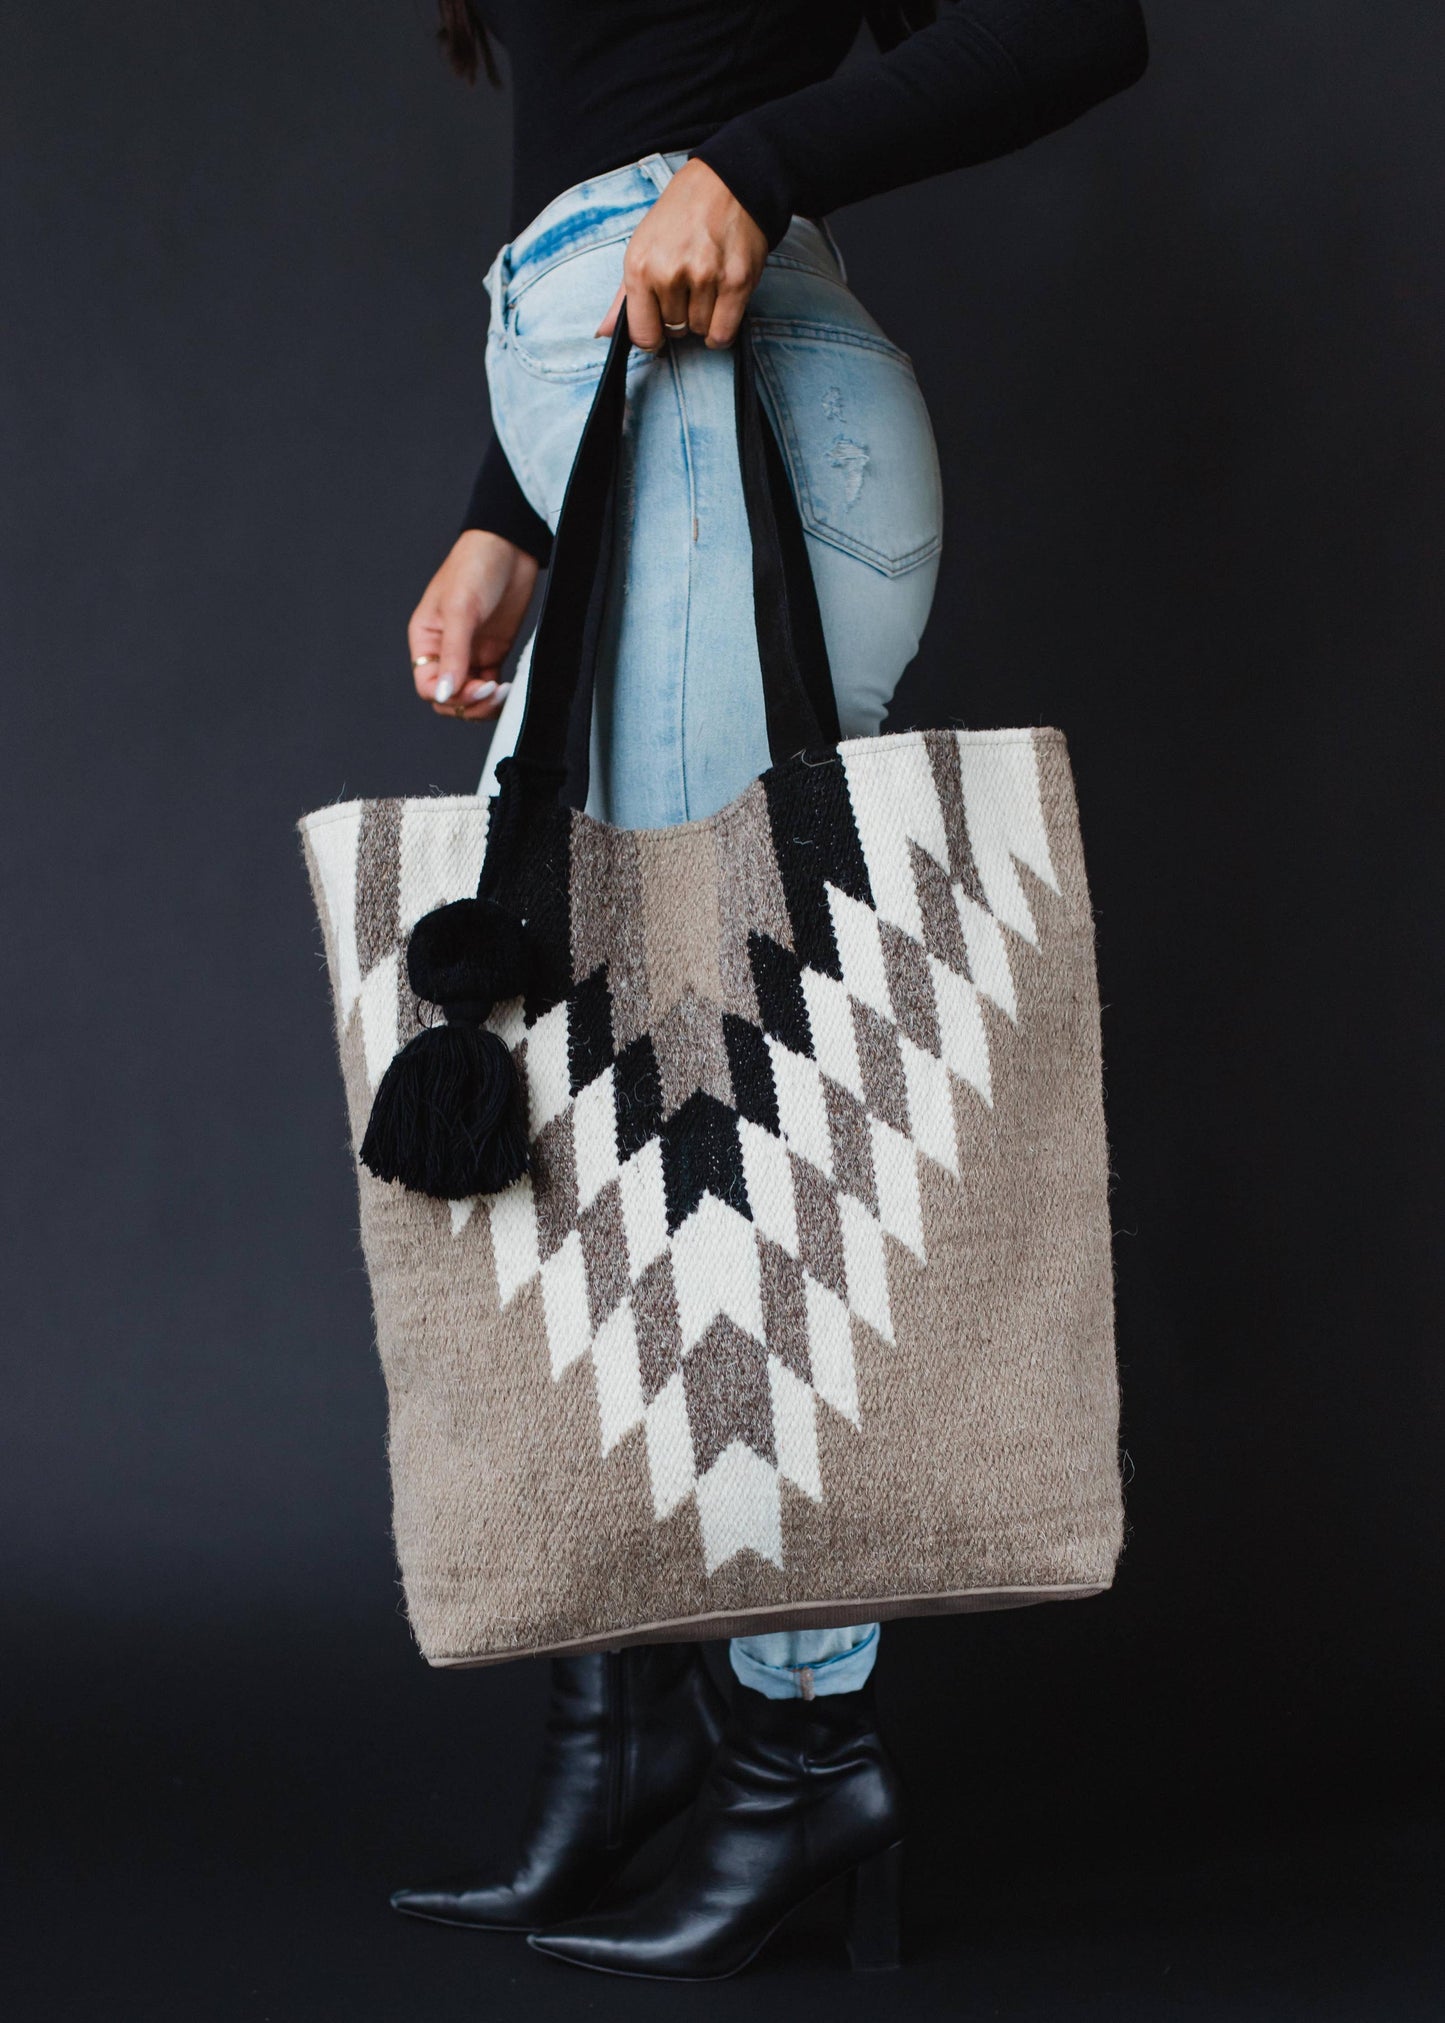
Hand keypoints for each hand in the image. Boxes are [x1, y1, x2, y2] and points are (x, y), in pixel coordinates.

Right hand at [408, 530, 538, 721]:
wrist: (510, 546)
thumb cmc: (475, 566)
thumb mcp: (460, 610)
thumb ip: (453, 654)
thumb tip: (443, 692)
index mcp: (425, 639)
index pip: (427, 685)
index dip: (449, 695)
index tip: (476, 688)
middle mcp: (444, 650)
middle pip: (448, 696)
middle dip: (468, 702)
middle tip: (493, 692)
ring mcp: (470, 652)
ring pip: (470, 695)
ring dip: (485, 702)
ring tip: (503, 691)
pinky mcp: (493, 651)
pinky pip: (490, 685)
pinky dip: (498, 694)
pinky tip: (509, 688)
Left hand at [596, 159, 767, 353]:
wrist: (727, 182)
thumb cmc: (681, 215)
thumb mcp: (642, 246)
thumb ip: (624, 297)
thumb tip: (603, 334)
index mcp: (640, 266)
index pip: (642, 334)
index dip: (652, 335)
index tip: (660, 325)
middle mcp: (669, 273)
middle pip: (674, 330)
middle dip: (681, 316)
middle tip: (688, 285)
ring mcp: (704, 277)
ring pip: (700, 330)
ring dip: (703, 317)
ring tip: (707, 285)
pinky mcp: (736, 281)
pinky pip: (723, 332)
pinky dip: (722, 330)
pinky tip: (720, 310)